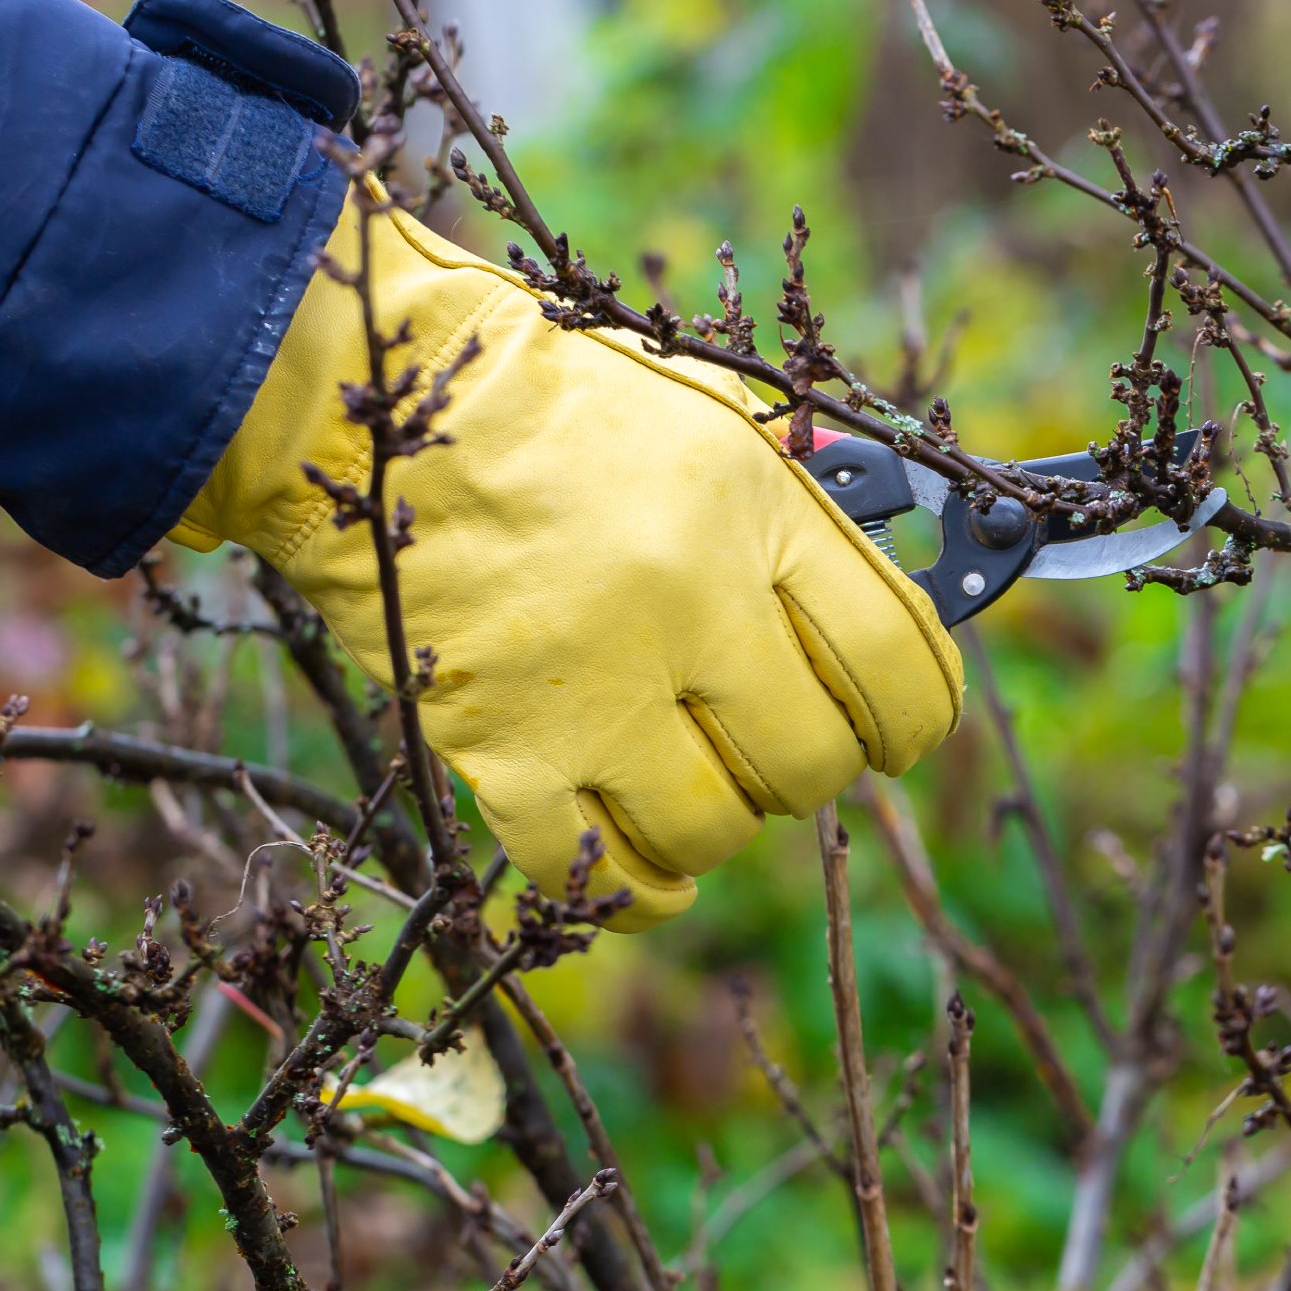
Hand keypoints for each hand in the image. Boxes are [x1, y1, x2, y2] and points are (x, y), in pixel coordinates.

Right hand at [172, 191, 963, 927]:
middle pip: (813, 763)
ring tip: (687, 779)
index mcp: (755, 512)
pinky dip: (625, 891)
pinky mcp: (499, 746)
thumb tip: (876, 591)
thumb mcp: (705, 414)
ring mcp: (594, 685)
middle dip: (807, 765)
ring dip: (714, 821)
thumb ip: (795, 506)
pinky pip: (591, 876)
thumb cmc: (549, 399)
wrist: (375, 405)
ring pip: (713, 830)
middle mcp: (690, 605)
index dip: (914, 712)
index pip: (896, 660)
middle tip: (771, 739)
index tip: (898, 727)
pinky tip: (638, 867)